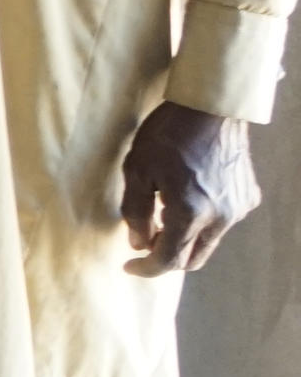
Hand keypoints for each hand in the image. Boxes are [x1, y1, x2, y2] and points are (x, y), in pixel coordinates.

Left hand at [121, 102, 260, 274]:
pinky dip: (203, 221)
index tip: (129, 266)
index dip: (146, 268)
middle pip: (193, 258)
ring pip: (209, 241)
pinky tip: (187, 198)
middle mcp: (221, 217)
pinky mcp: (247, 197)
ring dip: (185, 238)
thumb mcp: (137, 171)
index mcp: (191, 213)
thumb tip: (138, 244)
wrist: (211, 108)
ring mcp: (238, 208)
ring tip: (163, 213)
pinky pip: (222, 221)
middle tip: (144, 242)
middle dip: (167, 257)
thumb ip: (136, 212)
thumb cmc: (167, 135)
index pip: (169, 259)